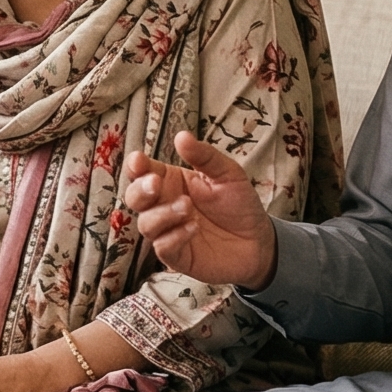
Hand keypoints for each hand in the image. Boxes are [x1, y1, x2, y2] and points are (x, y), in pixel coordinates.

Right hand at [126, 131, 277, 288]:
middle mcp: (163, 206)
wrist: (258, 241)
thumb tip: (182, 136)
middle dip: (140, 190)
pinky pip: (163, 247)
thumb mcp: (228, 174)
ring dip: (163, 214)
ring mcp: (167, 231)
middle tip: (157, 183)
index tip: (139, 160)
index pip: (142, 172)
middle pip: (134, 197)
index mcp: (170, 182)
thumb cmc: (239, 205)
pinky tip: (193, 228)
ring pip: (146, 223)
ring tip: (188, 207)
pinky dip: (174, 236)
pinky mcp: (176, 255)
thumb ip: (204, 156)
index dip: (135, 166)